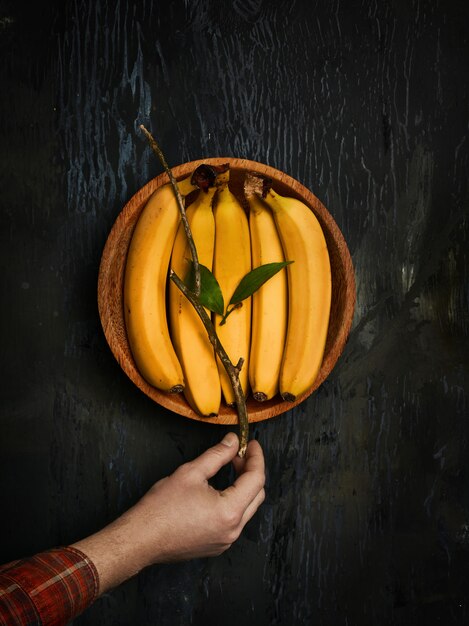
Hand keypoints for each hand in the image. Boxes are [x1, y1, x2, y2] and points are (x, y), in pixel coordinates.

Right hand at [73, 433, 264, 592]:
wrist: (141, 538)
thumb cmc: (162, 507)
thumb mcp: (191, 471)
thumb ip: (218, 454)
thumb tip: (233, 441)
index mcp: (230, 511)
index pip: (256, 479)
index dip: (256, 457)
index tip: (252, 444)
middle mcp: (233, 530)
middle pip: (257, 495)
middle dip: (251, 471)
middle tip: (238, 454)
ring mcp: (225, 540)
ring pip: (247, 509)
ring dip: (243, 487)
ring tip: (229, 468)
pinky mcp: (216, 545)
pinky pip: (235, 521)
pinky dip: (234, 502)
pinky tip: (219, 490)